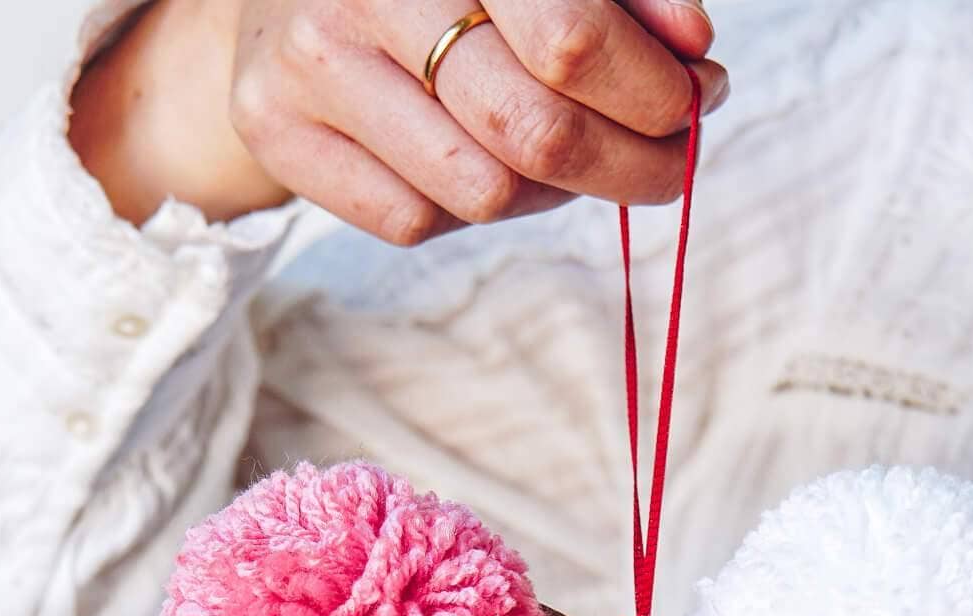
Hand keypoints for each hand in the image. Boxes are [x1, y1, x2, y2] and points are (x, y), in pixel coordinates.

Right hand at [71, 0, 724, 236]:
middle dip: (628, 163)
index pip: (569, 37)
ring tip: (554, 152)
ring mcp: (314, 60)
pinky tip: (469, 160)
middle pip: (532, 130)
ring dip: (544, 191)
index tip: (694, 106)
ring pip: (481, 191)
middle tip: (669, 163)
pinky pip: (414, 220)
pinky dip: (464, 208)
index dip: (650, 90)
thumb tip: (694, 58)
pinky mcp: (278, 129)